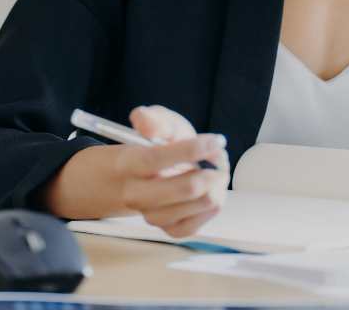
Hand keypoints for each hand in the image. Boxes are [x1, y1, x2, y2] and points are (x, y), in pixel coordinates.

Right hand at [112, 105, 229, 237]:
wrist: (144, 175)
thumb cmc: (155, 144)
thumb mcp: (155, 122)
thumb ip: (152, 119)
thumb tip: (144, 121)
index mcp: (128, 163)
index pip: (156, 159)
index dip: (190, 149)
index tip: (216, 141)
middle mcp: (135, 194)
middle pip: (184, 188)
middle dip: (212, 171)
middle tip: (220, 158)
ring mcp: (151, 215)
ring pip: (196, 205)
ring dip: (216, 186)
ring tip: (214, 172)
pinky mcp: (167, 229)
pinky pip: (195, 225)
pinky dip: (210, 207)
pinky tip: (210, 192)